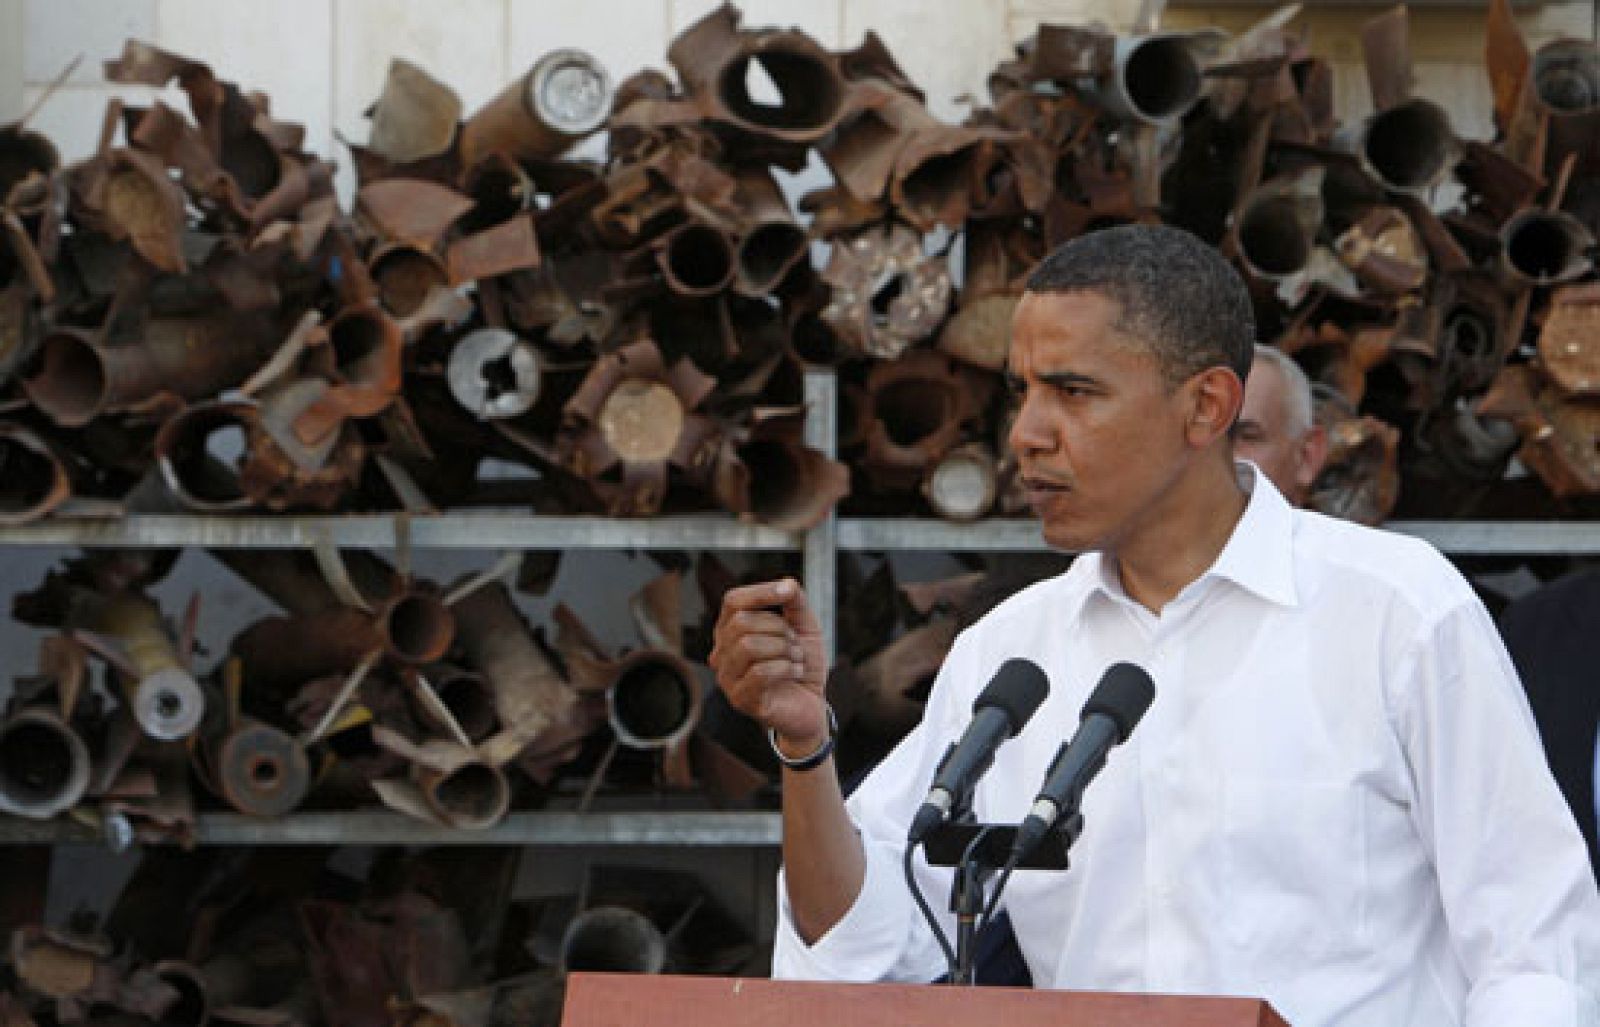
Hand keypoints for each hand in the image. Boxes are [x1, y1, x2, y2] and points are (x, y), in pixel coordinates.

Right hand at [710, 577, 828, 754]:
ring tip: (796, 659)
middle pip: (741, 623)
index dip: (760, 592)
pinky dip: (786, 668)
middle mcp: (722, 652)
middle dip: (778, 628)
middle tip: (795, 643)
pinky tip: (796, 673)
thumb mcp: (804, 626)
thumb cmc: (801, 664)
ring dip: (783, 649)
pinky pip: (759, 673)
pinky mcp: (740, 699)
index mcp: (731, 630)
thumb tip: (787, 583)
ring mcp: (728, 678)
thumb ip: (795, 602)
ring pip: (748, 646)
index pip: (733, 601)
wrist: (811, 705)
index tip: (788, 593)